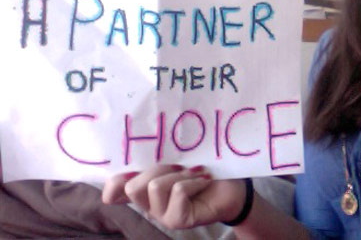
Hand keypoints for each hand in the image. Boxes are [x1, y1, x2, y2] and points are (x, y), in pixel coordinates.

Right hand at [102, 164, 246, 229]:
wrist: (234, 186)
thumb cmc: (205, 168)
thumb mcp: (180, 159)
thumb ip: (157, 159)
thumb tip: (135, 152)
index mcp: (145, 189)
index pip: (115, 193)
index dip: (114, 184)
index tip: (128, 171)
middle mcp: (149, 205)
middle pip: (133, 186)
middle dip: (158, 169)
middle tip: (181, 167)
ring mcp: (162, 215)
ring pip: (155, 187)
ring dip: (180, 174)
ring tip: (196, 174)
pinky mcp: (178, 221)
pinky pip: (177, 193)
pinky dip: (193, 182)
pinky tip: (204, 182)